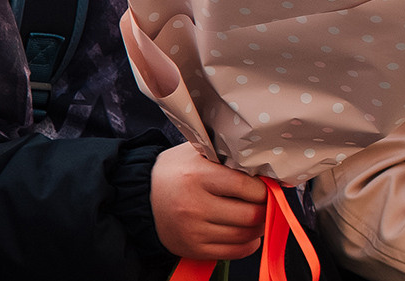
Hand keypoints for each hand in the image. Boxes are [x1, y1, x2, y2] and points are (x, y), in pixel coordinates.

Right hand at [151, 142, 264, 259]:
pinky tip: (243, 231)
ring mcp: (194, 230)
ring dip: (258, 226)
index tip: (263, 187)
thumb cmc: (173, 173)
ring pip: (247, 235)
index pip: (247, 188)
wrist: (140, 197)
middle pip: (251, 215)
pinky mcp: (195, 249)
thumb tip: (263, 168)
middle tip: (262, 203)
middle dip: (264, 209)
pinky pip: (237, 251)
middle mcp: (194, 205)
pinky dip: (248, 243)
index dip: (263, 189)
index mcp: (195, 176)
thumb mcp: (193, 154)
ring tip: (253, 215)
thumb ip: (224, 156)